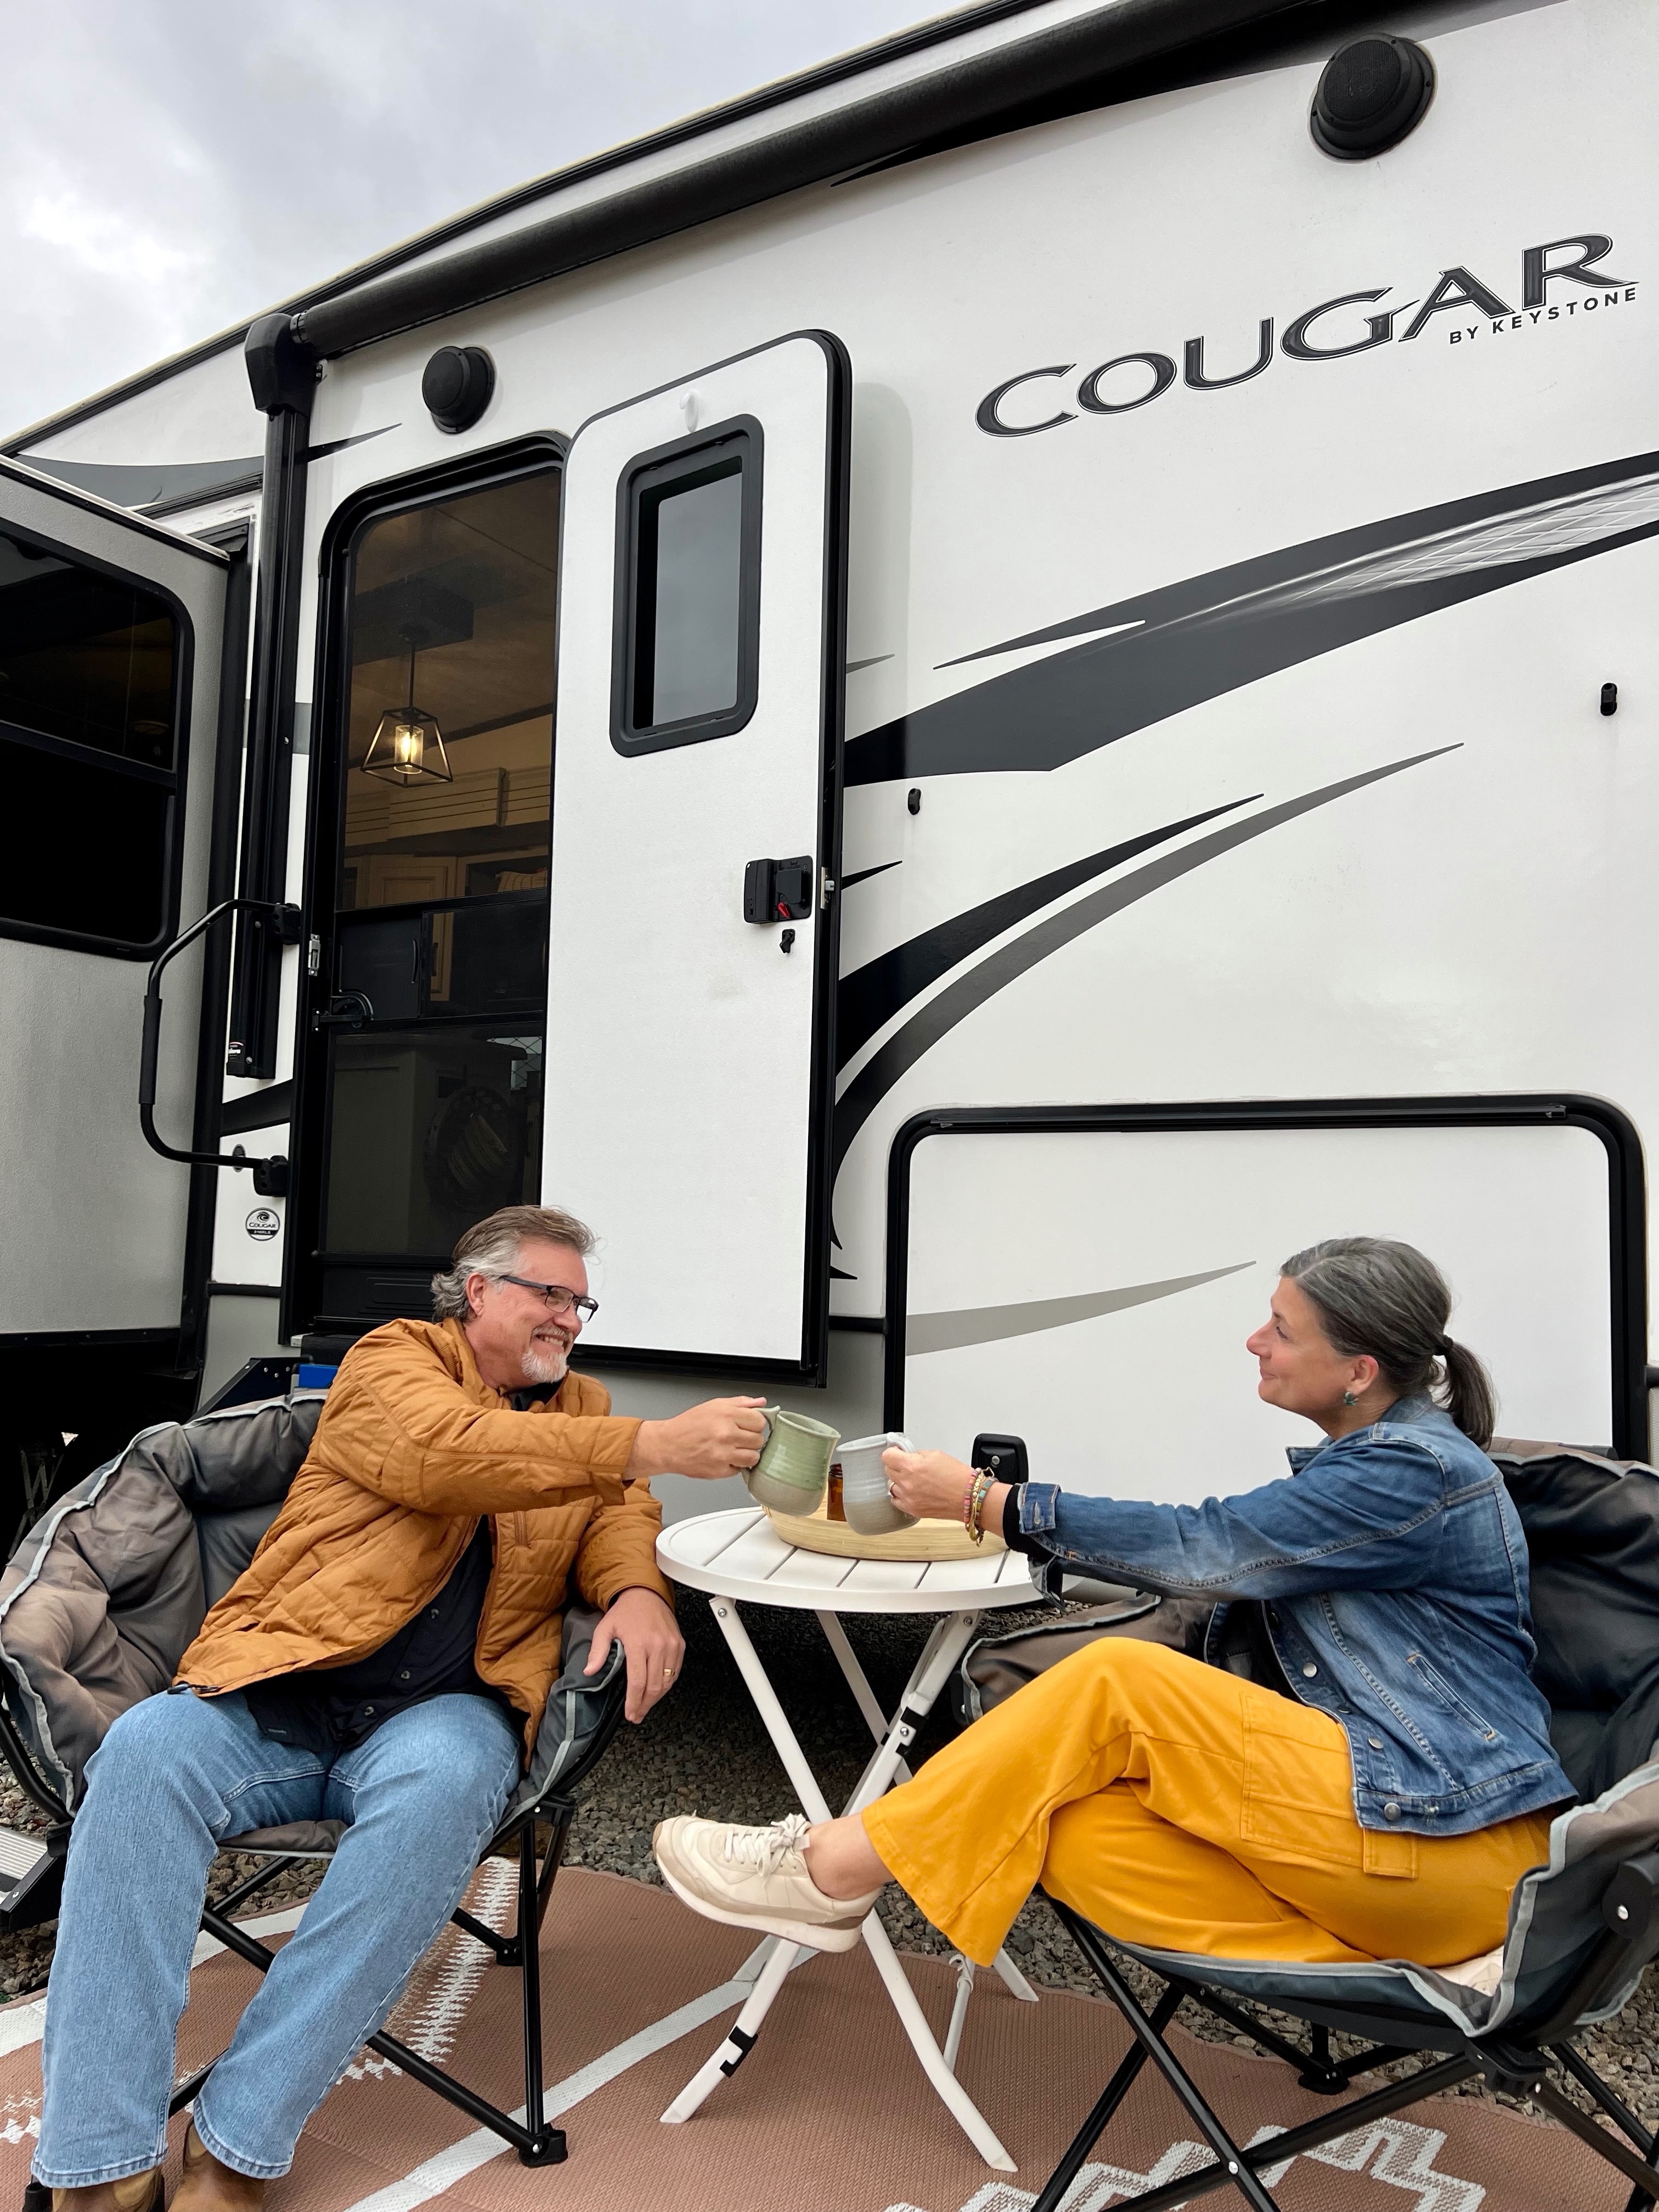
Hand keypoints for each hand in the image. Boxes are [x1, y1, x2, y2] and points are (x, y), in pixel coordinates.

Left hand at [584, 1587, 684, 1722]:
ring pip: (667, 1682)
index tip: (630, 1713)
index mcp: (639, 1643)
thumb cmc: (625, 1611)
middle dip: (645, 1705)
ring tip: (645, 1706)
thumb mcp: (605, 1628)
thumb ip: (597, 1651)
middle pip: (654, 1686)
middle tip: (637, 1715)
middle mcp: (658, 1645)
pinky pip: (676, 1672)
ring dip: (656, 1698)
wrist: (646, 1593)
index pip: (638, 1682)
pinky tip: (657, 1690)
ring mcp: (672, 1646)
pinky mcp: (679, 1645)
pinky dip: (667, 1684)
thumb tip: (589, 1672)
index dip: (634, 1701)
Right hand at [627, 1397, 769, 1479]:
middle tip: (738, 1438)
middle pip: (759, 1440)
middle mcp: (727, 1434)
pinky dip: (734, 1465)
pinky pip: (739, 1469)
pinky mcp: (719, 1471)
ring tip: (734, 1450)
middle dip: (751, 1439)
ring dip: (746, 1455)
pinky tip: (723, 1458)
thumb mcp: (714, 1405)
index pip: (760, 1422)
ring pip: (754, 1457)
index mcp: (727, 1415)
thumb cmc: (688, 1424)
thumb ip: (741, 1403)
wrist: (667, 1445)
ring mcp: (724, 1454)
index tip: (748, 1426)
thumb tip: (761, 1403)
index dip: (755, 1424)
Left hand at [882, 1447, 980, 1522]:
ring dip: (900, 1482)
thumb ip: (917, 1454)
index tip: (897, 1453)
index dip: (893, 1453)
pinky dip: (902, 1496)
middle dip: (897, 1466)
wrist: (970, 1497)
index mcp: (912, 1466)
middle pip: (888, 1470)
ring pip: (892, 1486)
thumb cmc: (958, 1477)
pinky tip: (913, 1492)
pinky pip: (897, 1501)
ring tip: (915, 1481)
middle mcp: (907, 1483)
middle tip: (910, 1466)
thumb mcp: (936, 1454)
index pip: (887, 1456)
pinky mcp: (912, 1510)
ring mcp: (909, 1498)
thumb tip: (907, 1454)